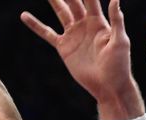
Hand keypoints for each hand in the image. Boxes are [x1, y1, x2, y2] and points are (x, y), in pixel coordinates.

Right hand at [22, 0, 142, 117]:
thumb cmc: (119, 65)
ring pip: (60, 12)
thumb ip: (117, 20)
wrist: (108, 86)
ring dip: (52, 0)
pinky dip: (36, 25)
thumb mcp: (120, 42)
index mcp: (98, 21)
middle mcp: (84, 24)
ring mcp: (73, 35)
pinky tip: (24, 16)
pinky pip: (47, 33)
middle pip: (73, 1)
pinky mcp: (64, 47)